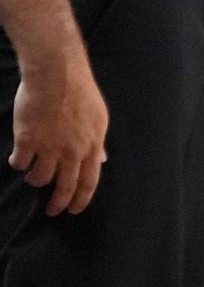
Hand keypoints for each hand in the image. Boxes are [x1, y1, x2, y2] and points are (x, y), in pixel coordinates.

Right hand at [9, 58, 108, 215]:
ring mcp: (49, 146)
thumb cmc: (80, 93)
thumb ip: (97, 142)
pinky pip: (20, 162)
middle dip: (59, 203)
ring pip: (40, 178)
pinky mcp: (27, 140)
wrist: (57, 74)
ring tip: (33, 176)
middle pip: (66, 186)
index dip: (81, 199)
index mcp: (92, 145)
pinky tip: (18, 159)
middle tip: (52, 211)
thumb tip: (102, 160)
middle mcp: (72, 150)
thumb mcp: (98, 119)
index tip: (74, 210)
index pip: (89, 181)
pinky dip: (18, 164)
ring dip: (36, 180)